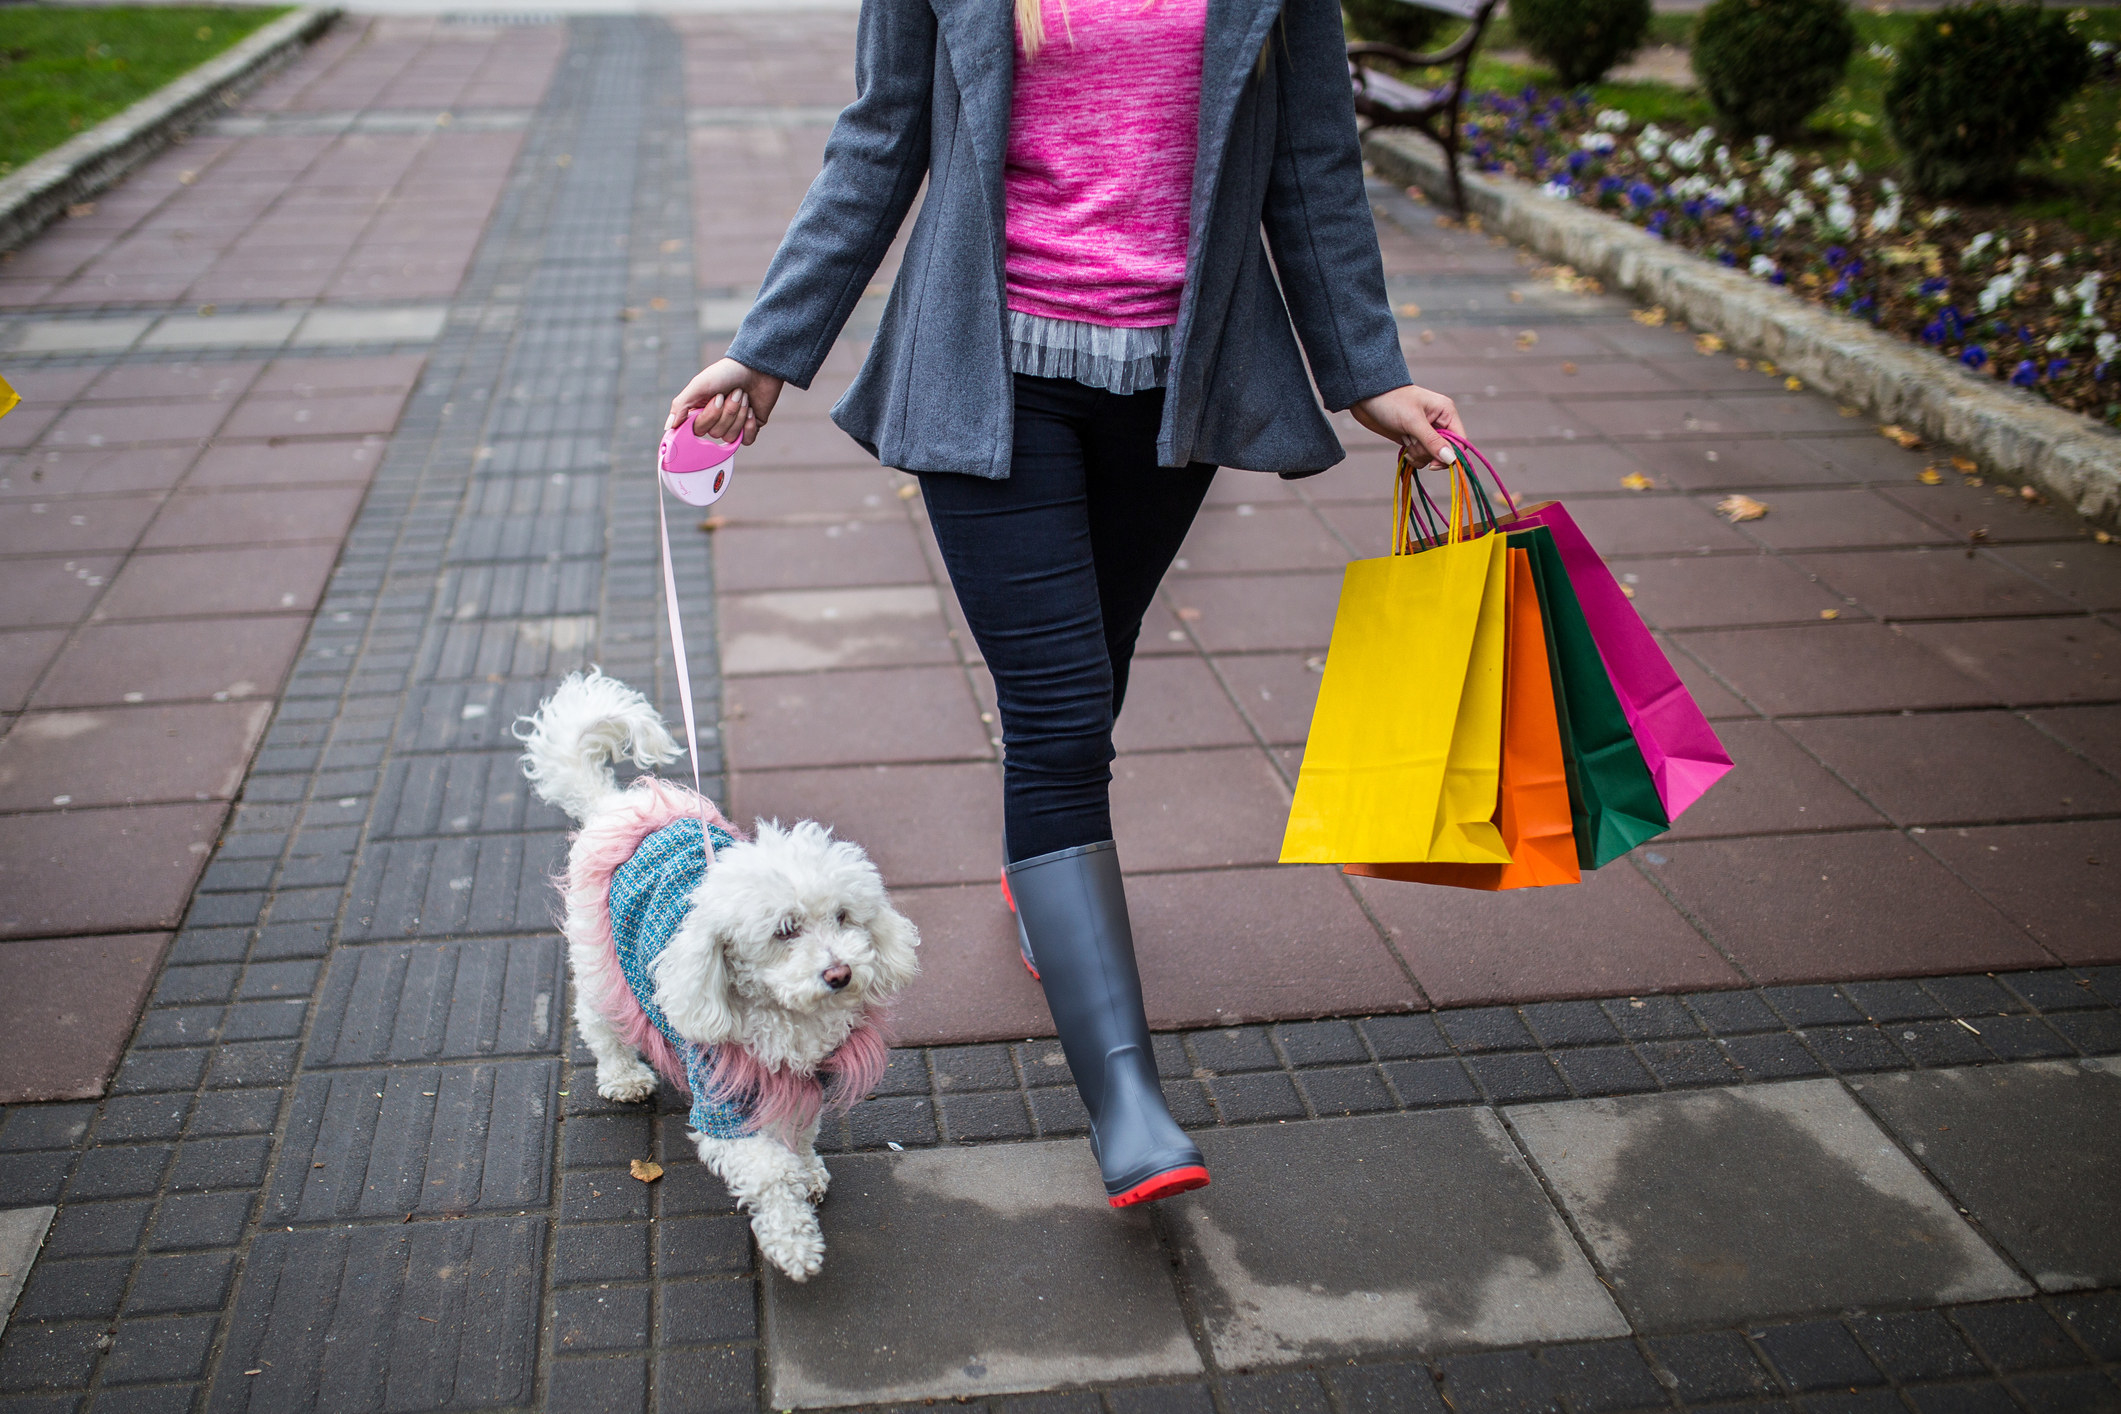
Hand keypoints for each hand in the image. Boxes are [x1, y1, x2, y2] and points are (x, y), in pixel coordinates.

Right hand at [668, 358, 784, 444]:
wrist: (757, 367)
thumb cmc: (726, 373)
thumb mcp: (699, 385)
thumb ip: (681, 406)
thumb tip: (668, 427)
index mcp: (698, 411)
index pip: (697, 430)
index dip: (708, 416)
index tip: (717, 399)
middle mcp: (714, 420)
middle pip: (715, 433)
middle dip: (727, 411)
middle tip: (734, 391)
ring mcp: (732, 425)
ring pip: (730, 436)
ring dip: (739, 414)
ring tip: (742, 395)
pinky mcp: (749, 428)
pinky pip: (746, 440)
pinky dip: (749, 426)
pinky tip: (751, 409)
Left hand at [1349, 383, 1463, 466]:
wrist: (1365, 396)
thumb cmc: (1391, 401)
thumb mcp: (1413, 421)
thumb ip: (1432, 441)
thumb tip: (1451, 459)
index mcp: (1446, 413)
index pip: (1460, 441)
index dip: (1450, 456)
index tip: (1434, 465)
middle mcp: (1440, 422)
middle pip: (1444, 452)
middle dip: (1426, 451)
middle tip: (1411, 438)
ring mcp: (1426, 432)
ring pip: (1431, 456)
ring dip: (1417, 452)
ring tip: (1405, 437)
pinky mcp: (1414, 439)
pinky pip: (1420, 457)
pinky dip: (1412, 456)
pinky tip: (1403, 445)